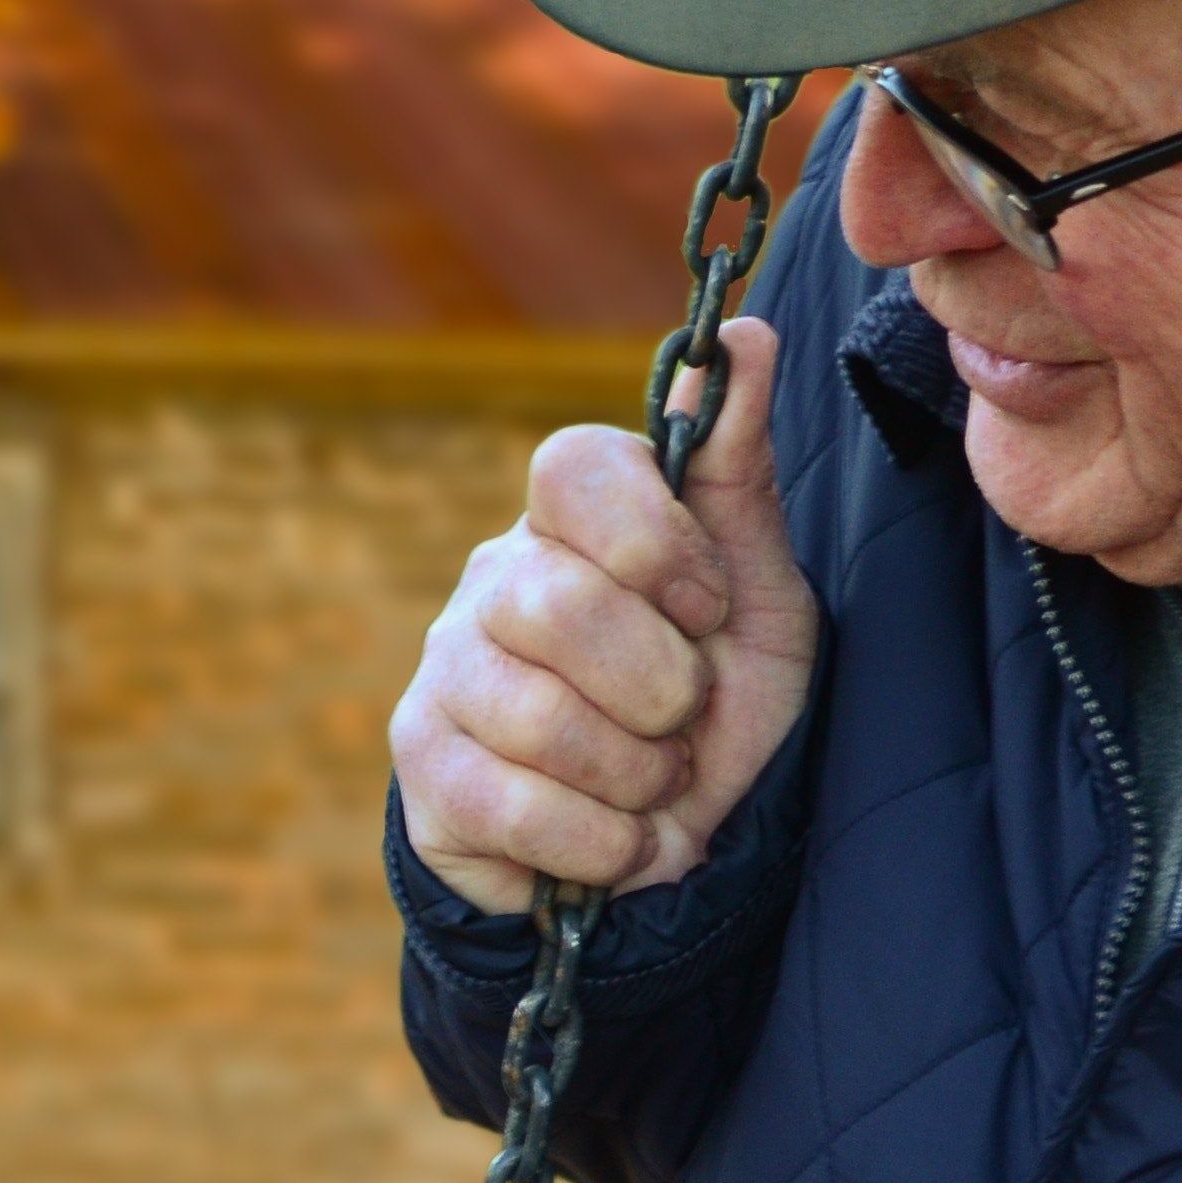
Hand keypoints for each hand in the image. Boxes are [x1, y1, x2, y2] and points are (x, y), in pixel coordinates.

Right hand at [390, 313, 817, 916]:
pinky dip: (600, 844)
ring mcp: (444, 669)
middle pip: (561, 605)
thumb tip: (746, 337)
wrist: (666, 846)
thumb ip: (740, 474)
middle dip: (662, 690)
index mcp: (574, 521)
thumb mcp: (759, 597)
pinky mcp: (422, 766)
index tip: (708, 610)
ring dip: (638, 777)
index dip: (655, 545)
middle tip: (683, 721)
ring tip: (651, 784)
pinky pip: (515, 806)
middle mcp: (493, 578)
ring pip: (541, 719)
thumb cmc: (713, 705)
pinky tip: (615, 839)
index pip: (572, 465)